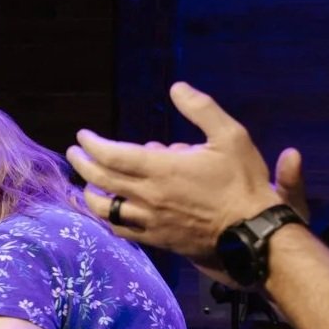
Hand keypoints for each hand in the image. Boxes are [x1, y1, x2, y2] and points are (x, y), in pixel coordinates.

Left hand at [68, 81, 304, 259]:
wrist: (253, 233)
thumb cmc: (242, 183)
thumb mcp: (230, 136)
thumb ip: (201, 109)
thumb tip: (177, 88)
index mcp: (161, 169)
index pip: (112, 155)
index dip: (92, 144)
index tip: (83, 135)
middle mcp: (148, 196)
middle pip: (102, 180)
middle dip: (83, 164)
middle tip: (74, 153)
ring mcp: (151, 221)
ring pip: (107, 210)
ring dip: (91, 194)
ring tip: (87, 185)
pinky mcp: (158, 240)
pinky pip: (123, 231)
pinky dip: (110, 220)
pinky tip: (111, 213)